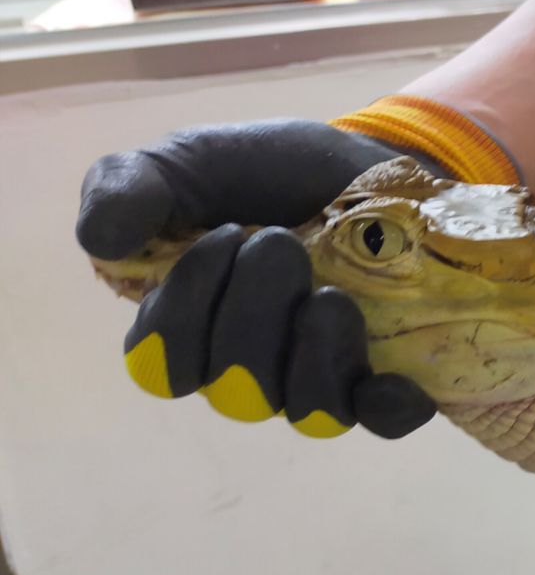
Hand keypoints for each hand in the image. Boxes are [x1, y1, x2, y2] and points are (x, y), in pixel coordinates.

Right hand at [77, 119, 436, 437]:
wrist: (358, 157)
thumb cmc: (260, 171)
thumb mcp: (186, 163)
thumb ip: (129, 189)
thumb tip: (99, 239)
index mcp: (187, 323)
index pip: (162, 367)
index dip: (184, 318)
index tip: (221, 240)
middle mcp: (248, 362)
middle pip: (235, 388)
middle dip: (254, 310)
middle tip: (278, 241)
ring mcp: (318, 370)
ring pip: (305, 408)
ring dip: (313, 351)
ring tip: (329, 293)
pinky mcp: (383, 368)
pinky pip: (382, 417)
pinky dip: (387, 408)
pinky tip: (394, 383)